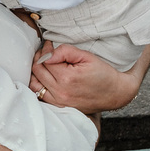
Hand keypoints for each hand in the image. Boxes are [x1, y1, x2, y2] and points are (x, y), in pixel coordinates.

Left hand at [28, 41, 145, 114]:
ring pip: (34, 83)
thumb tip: (47, 54)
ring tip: (43, 63)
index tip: (49, 44)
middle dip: (39, 57)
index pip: (45, 60)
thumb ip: (65, 52)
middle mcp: (60, 92)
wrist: (115, 93)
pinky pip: (39, 95)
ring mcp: (59, 101)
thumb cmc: (102, 73)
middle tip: (46, 51)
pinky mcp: (59, 106)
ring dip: (36, 71)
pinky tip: (44, 76)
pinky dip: (38, 84)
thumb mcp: (87, 56)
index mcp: (67, 78)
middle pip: (37, 71)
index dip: (46, 49)